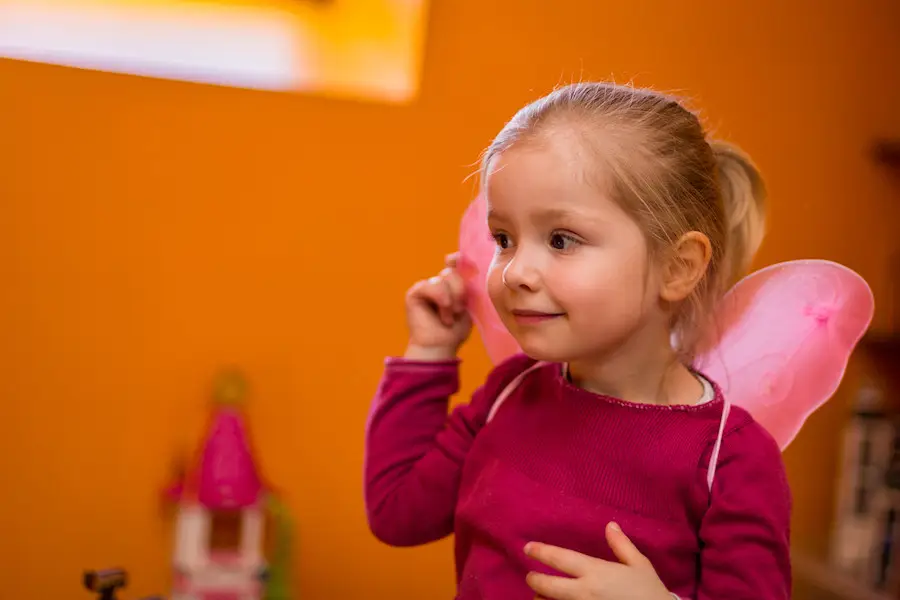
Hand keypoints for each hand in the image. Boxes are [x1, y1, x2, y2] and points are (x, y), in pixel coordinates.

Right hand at [404, 253, 472, 359]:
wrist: (441, 347)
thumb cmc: (455, 331)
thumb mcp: (469, 305)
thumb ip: (468, 286)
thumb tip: (469, 265)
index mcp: (451, 286)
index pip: (454, 264)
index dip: (459, 259)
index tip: (467, 264)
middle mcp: (438, 284)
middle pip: (452, 272)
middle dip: (460, 291)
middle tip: (459, 311)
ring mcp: (425, 288)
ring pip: (443, 278)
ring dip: (451, 299)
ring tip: (450, 317)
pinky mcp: (414, 293)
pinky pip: (430, 285)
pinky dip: (440, 298)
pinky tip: (442, 315)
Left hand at [524, 522, 672, 599]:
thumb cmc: (649, 593)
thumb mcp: (639, 565)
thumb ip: (622, 545)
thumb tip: (610, 525)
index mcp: (595, 572)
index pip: (560, 559)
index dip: (540, 552)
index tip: (527, 548)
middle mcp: (584, 592)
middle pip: (546, 586)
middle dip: (534, 580)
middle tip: (531, 577)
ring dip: (541, 599)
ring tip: (540, 596)